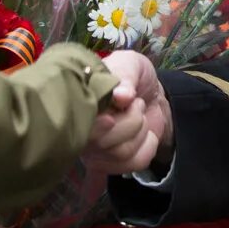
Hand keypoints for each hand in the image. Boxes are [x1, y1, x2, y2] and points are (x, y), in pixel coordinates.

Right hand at [82, 51, 166, 174]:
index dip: (100, 122)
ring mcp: (92, 150)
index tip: (117, 109)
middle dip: (132, 120)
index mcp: (77, 102)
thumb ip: (125, 76)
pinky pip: (133, 163)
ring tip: (138, 114)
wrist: (150, 93)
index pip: (80, 122)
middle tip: (136, 103)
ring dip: (141, 130)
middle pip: (103, 142)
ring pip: (121, 153)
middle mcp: (79, 129)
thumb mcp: (130, 64)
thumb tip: (121, 97)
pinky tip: (145, 134)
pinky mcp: (110, 163)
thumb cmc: (133, 75)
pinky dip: (148, 147)